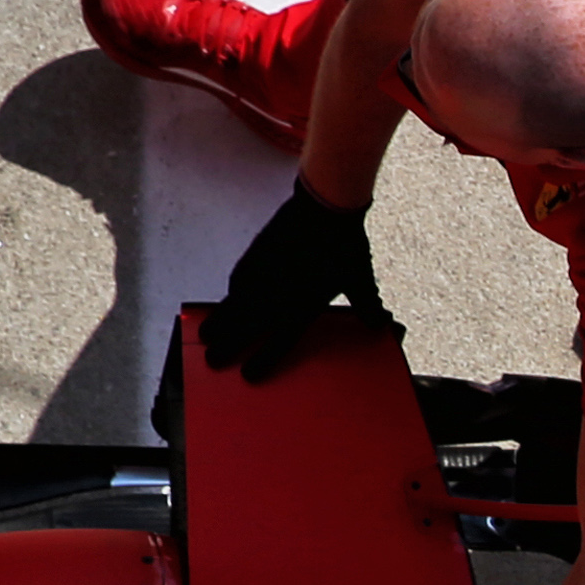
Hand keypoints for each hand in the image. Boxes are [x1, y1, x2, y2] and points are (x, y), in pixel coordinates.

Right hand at [218, 186, 401, 379]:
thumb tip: (379, 324)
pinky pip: (239, 279)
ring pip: (235, 304)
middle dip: (227, 345)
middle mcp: (276, 294)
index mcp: (301, 307)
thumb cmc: (345, 246)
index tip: (248, 375)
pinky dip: (231, 292)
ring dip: (221, 320)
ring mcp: (262, 273)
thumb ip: (366, 305)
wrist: (324, 208)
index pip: (279, 342)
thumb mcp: (360, 280)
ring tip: (206, 334)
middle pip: (246, 327)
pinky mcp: (256, 254)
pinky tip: (228, 296)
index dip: (264, 360)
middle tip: (210, 360)